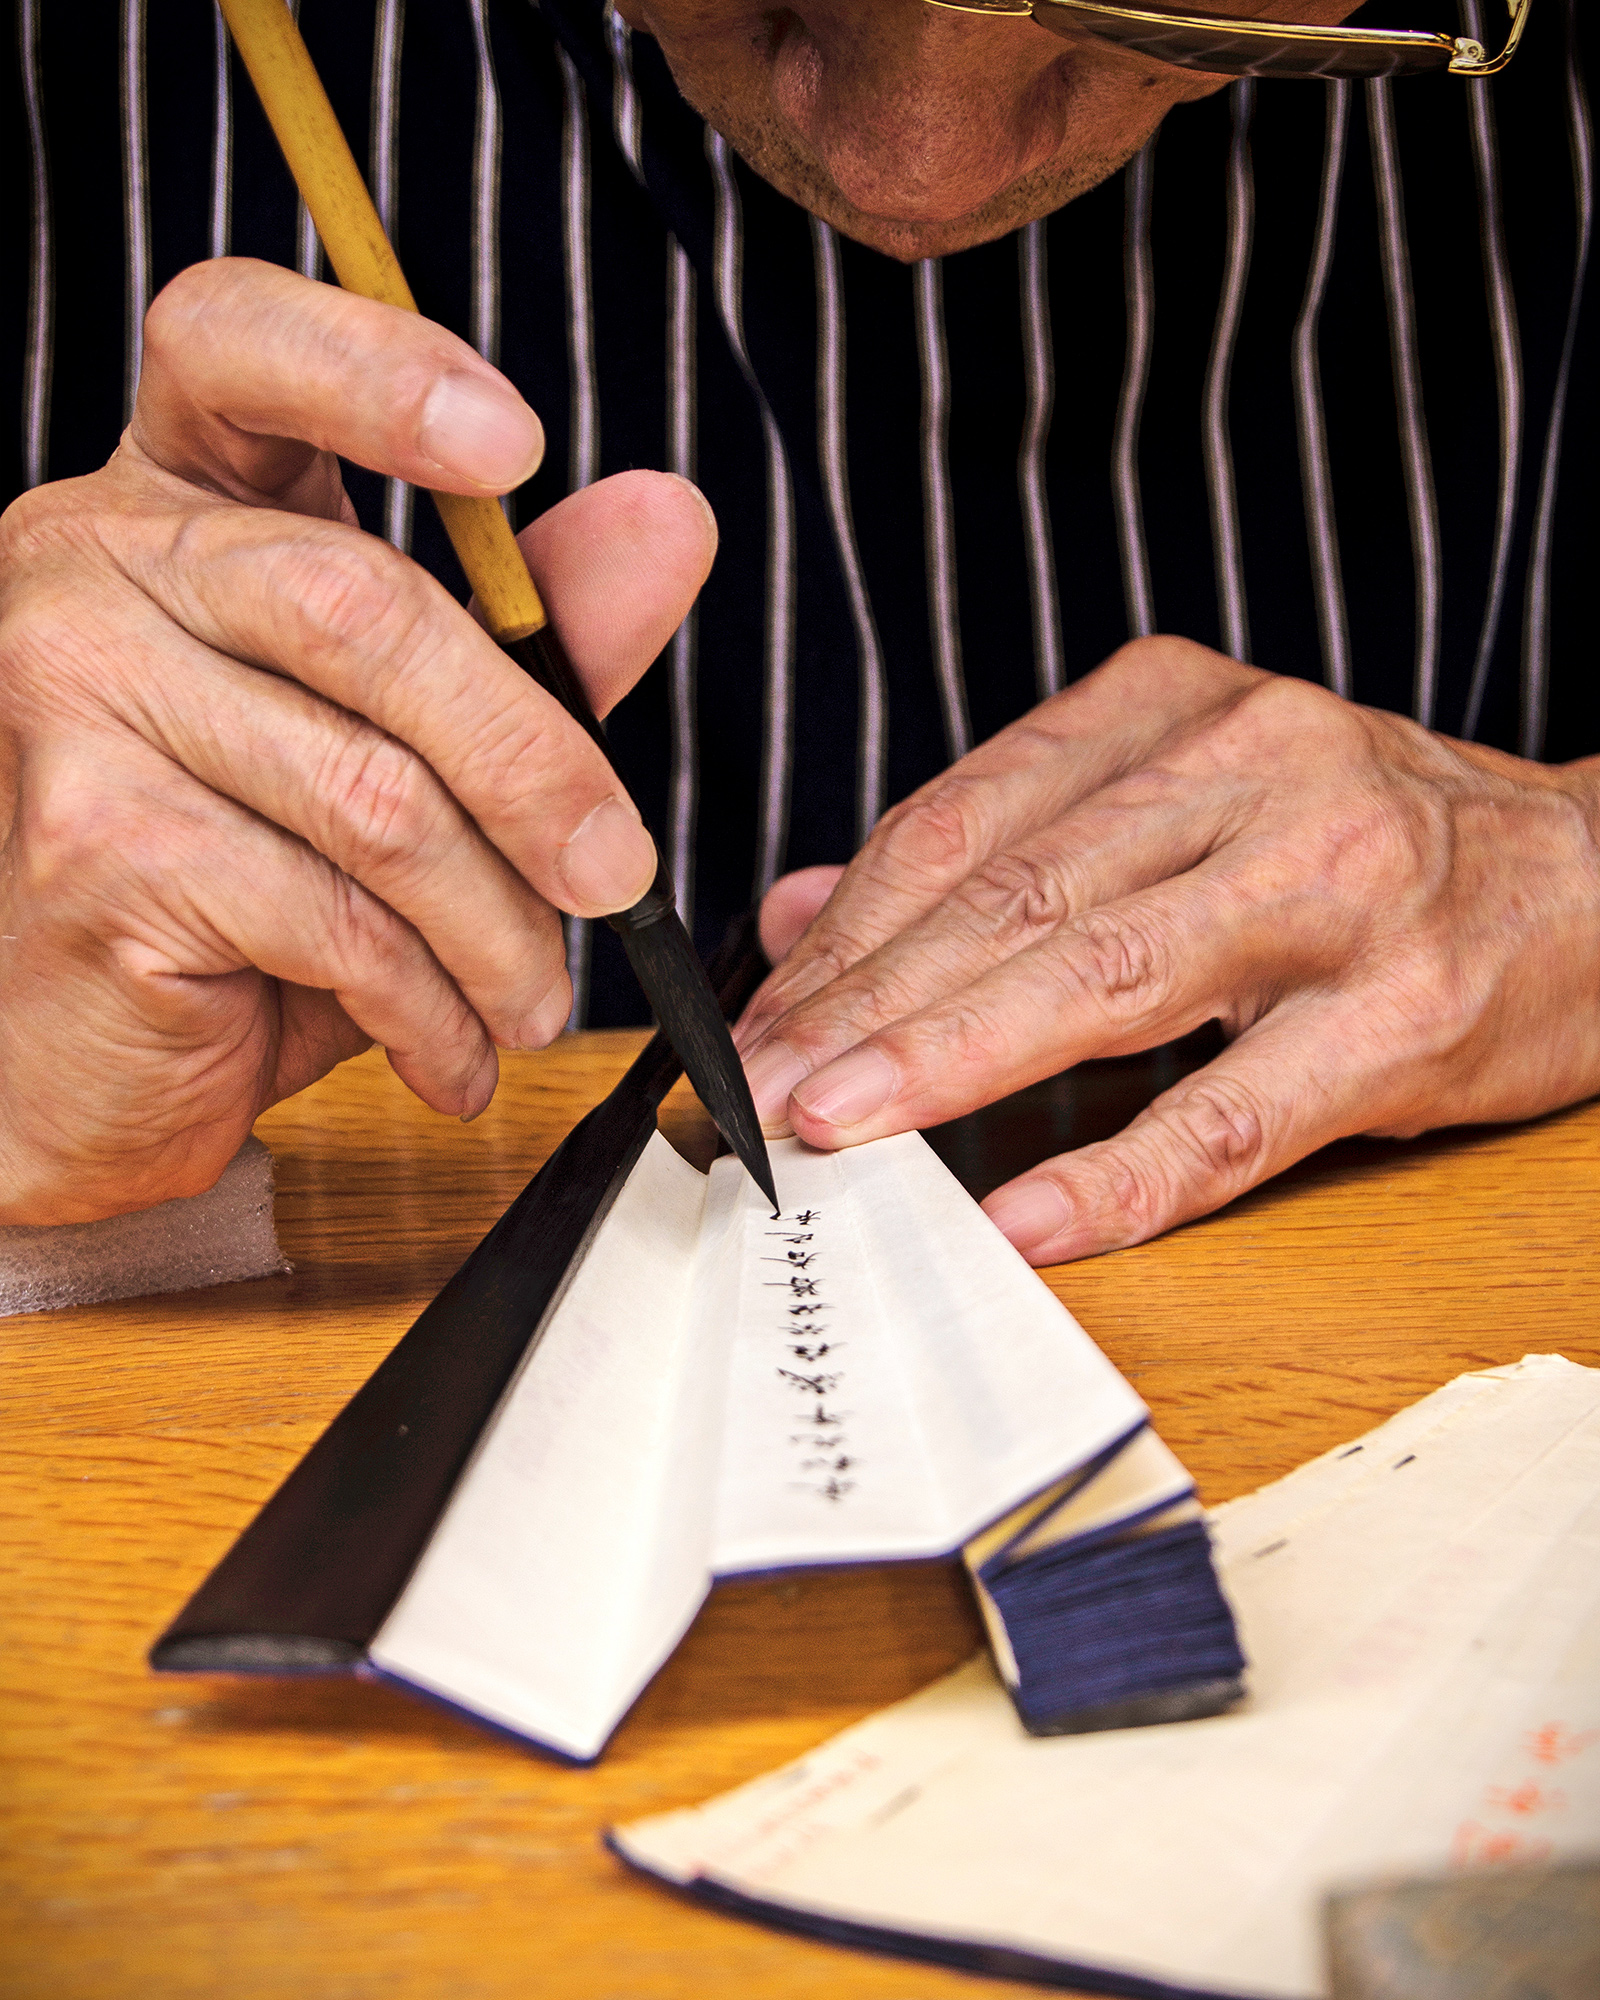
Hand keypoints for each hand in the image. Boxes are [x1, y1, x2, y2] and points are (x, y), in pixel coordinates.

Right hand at [0, 259, 714, 1223]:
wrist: (83, 1061)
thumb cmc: (242, 890)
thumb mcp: (402, 747)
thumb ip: (531, 631)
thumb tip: (669, 517)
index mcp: (174, 501)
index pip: (232, 344)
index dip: (374, 364)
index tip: (513, 444)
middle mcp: (92, 563)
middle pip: (364, 606)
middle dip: (534, 763)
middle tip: (616, 877)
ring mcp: (66, 695)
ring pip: (371, 792)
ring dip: (498, 925)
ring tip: (533, 998)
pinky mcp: (89, 842)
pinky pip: (332, 914)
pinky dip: (429, 1006)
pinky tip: (451, 1052)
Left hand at [739, 639, 1599, 1262]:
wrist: (1598, 880)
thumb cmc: (1362, 841)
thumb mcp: (1183, 793)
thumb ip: (996, 841)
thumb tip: (805, 910)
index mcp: (1177, 707)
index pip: (966, 819)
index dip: (844, 929)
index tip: (755, 1020)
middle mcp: (1254, 771)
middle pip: (1014, 895)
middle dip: (865, 1004)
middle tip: (764, 1091)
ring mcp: (1338, 889)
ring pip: (1104, 982)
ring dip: (951, 1065)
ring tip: (840, 1134)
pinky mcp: (1407, 1017)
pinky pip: (1230, 1115)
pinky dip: (1113, 1175)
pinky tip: (1017, 1221)